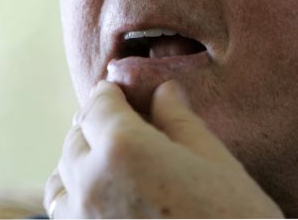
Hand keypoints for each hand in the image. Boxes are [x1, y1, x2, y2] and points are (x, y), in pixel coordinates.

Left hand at [43, 79, 282, 217]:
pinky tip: (102, 198)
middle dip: (95, 126)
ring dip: (79, 162)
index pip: (99, 105)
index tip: (117, 92)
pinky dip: (75, 198)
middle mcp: (92, 183)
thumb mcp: (215, 161)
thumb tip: (165, 91)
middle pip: (76, 139)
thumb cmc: (236, 219)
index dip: (109, 94)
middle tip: (120, 123)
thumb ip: (180, 120)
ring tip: (108, 161)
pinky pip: (65, 215)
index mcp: (124, 148)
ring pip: (61, 179)